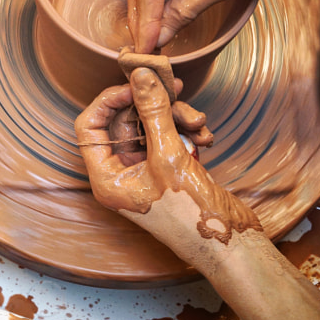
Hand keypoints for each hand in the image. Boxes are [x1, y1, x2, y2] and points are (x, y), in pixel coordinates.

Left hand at [78, 68, 319, 319]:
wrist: (230, 244)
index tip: (135, 82)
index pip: (89, 127)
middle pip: (123, 122)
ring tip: (198, 121)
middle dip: (151, 105)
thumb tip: (140, 75)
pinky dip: (187, 131)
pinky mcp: (168, 171)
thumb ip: (153, 111)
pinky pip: (169, 138)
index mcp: (106, 178)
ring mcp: (145, 173)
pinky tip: (205, 137)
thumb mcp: (170, 155)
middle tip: (175, 88)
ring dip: (175, 117)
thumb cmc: (192, 214)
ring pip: (150, 126)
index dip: (109, 100)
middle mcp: (121, 175)